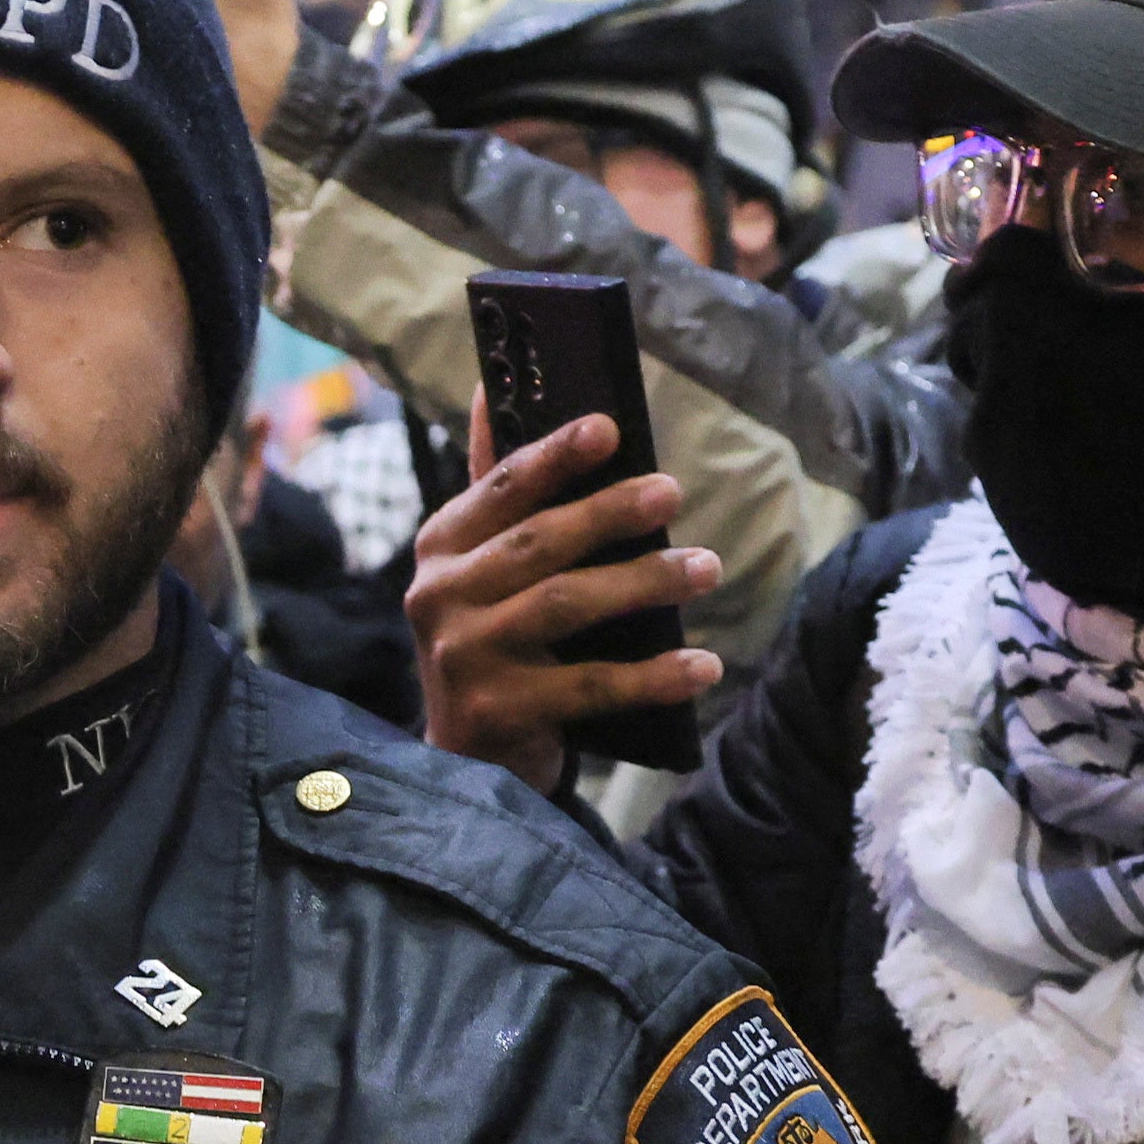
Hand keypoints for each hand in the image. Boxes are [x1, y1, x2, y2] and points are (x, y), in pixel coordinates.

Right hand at [404, 409, 721, 791]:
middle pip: (537, 543)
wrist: (462, 759)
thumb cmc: (489, 641)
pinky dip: (652, 677)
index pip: (500, 488)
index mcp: (441, 547)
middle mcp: (439, 596)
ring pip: (564, 605)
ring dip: (643, 582)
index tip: (608, 427)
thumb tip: (489, 385)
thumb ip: (493, 487)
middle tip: (671, 491)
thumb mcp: (478, 565)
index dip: (553, 454)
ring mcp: (462, 656)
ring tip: (704, 567)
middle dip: (608, 512)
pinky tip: (701, 666)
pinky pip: (588, 686)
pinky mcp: (493, 712)